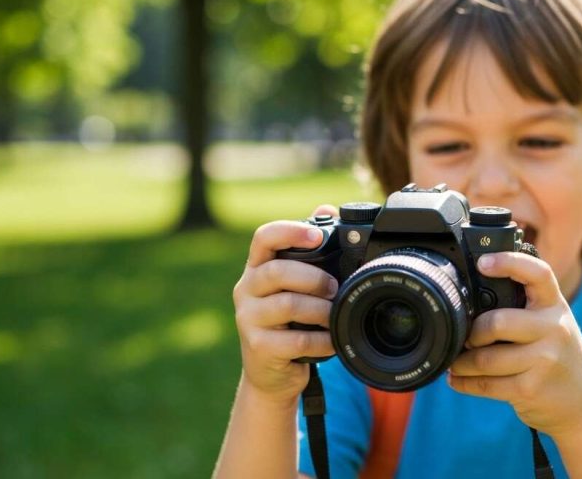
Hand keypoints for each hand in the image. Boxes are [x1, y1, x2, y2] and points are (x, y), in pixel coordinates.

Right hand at [232, 205, 339, 405]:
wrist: (272, 373)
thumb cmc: (289, 322)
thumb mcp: (296, 286)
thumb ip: (310, 250)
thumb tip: (328, 209)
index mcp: (257, 268)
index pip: (263, 238)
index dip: (289, 231)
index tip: (317, 235)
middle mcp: (246, 290)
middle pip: (277, 271)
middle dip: (313, 277)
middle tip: (334, 288)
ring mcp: (248, 319)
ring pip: (287, 305)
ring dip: (320, 310)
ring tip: (334, 315)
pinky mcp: (258, 347)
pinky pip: (296, 339)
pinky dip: (321, 340)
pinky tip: (331, 341)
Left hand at [447, 253, 581, 436]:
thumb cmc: (557, 357)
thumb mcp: (552, 325)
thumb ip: (525, 309)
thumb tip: (472, 298)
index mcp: (556, 306)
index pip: (537, 273)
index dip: (509, 262)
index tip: (482, 263)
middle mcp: (554, 330)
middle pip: (497, 322)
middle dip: (472, 333)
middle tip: (465, 339)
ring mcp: (544, 361)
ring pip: (485, 358)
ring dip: (462, 363)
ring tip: (455, 363)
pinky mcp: (531, 389)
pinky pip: (486, 384)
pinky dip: (465, 383)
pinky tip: (458, 380)